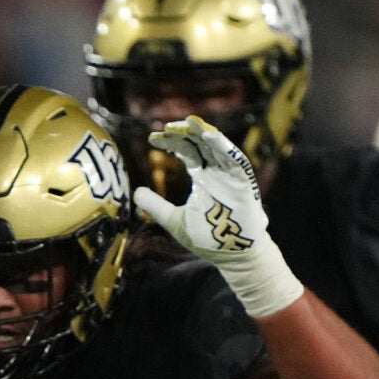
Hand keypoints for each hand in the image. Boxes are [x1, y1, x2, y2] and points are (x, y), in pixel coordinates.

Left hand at [131, 117, 301, 317]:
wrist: (232, 257)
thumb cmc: (208, 239)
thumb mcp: (174, 220)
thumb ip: (156, 206)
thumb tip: (135, 193)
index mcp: (203, 177)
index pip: (187, 152)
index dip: (171, 142)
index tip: (152, 138)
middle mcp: (216, 173)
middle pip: (201, 145)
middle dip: (184, 134)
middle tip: (165, 127)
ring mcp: (230, 177)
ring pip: (218, 148)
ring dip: (204, 133)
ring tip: (188, 122)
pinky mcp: (243, 184)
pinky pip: (235, 161)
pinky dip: (223, 148)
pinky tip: (210, 136)